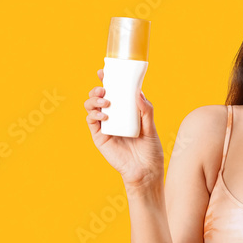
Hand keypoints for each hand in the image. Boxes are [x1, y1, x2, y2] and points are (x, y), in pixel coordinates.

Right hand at [85, 68, 164, 189]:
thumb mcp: (151, 128)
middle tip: (104, 88)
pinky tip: (104, 116)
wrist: (145, 171)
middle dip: (98, 88)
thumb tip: (138, 92)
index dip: (107, 79)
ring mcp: (105, 125)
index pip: (115, 91)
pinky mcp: (99, 136)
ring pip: (91, 106)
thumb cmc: (150, 150)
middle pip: (100, 96)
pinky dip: (94, 115)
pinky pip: (91, 121)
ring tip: (105, 102)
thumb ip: (146, 111)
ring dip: (94, 99)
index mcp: (126, 110)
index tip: (103, 70)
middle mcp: (114, 116)